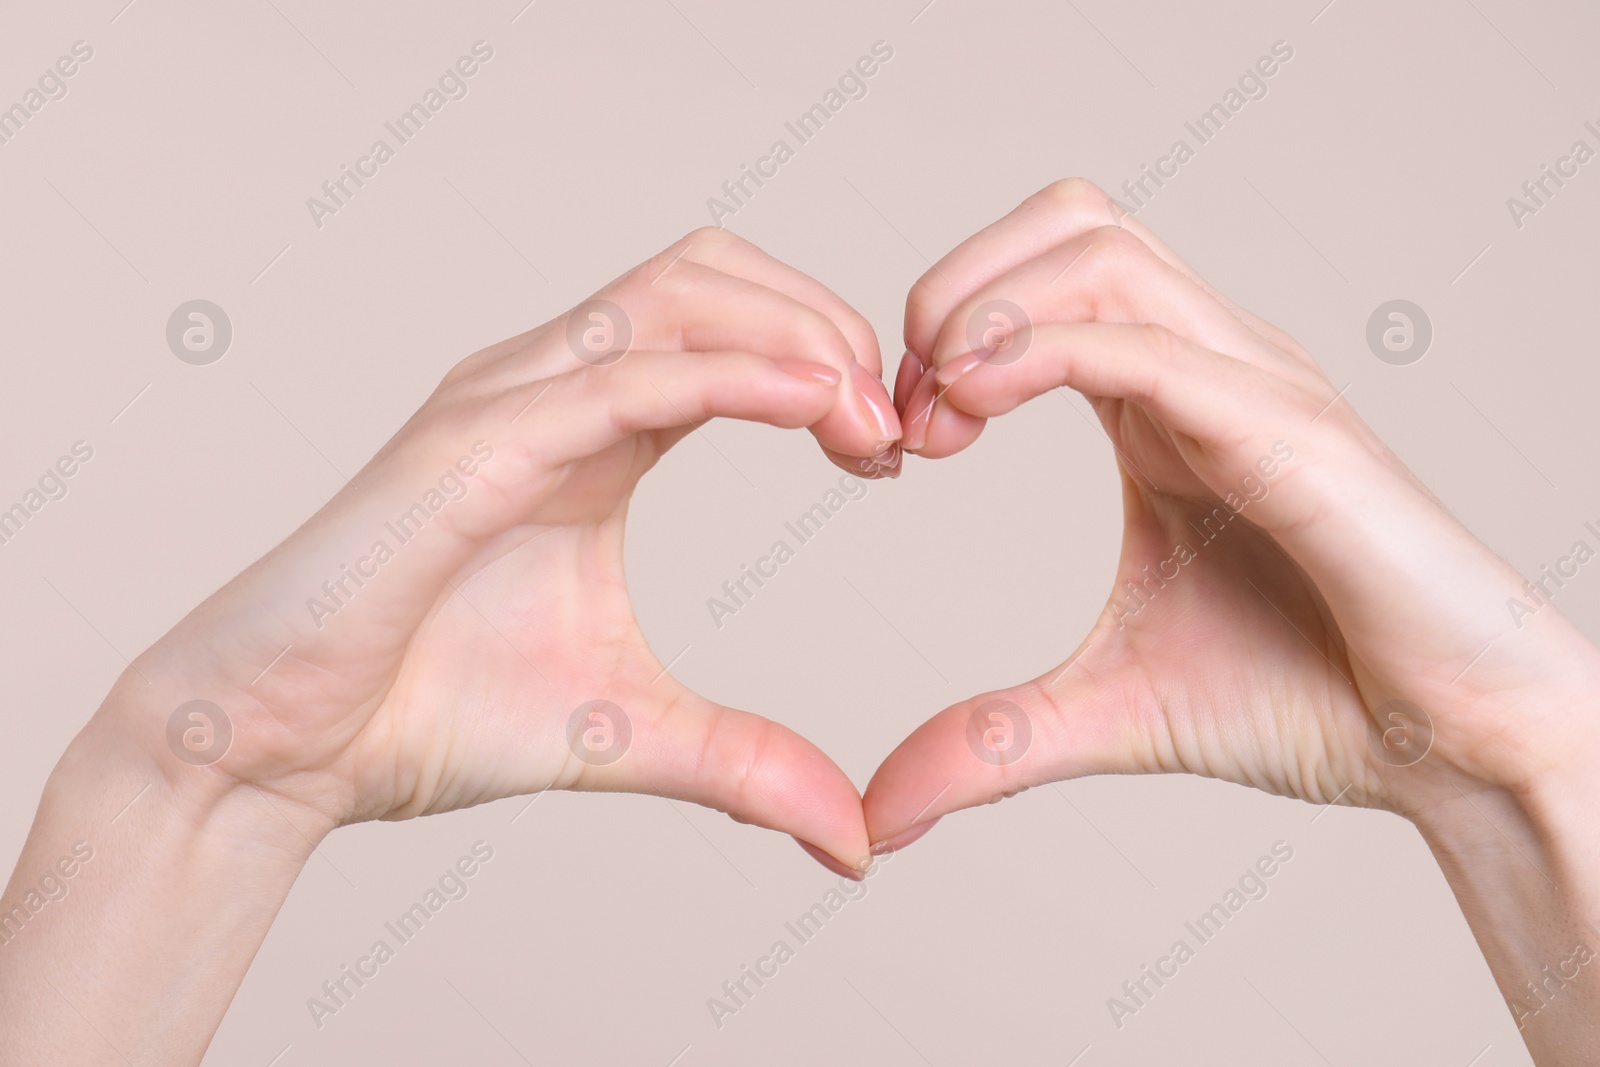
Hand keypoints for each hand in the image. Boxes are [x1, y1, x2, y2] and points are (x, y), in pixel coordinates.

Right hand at [110, 228, 899, 872]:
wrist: (283, 749)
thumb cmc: (429, 711)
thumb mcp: (633, 728)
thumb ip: (748, 763)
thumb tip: (855, 843)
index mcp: (590, 428)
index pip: (727, 325)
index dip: (824, 360)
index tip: (888, 452)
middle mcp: (547, 389)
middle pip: (711, 274)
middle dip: (824, 324)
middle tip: (893, 426)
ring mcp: (502, 403)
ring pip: (671, 294)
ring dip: (792, 335)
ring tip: (867, 418)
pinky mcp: (467, 448)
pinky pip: (615, 376)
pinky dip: (725, 375)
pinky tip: (812, 408)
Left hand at [866, 178, 1599, 856]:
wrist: (1458, 746)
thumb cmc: (1311, 697)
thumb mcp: (1109, 711)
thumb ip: (990, 741)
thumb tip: (883, 813)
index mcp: (1163, 403)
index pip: (1042, 275)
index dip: (944, 328)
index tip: (897, 439)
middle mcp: (1209, 367)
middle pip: (1066, 222)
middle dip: (953, 288)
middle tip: (908, 413)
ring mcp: (1257, 387)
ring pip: (1101, 250)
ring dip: (987, 308)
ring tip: (940, 410)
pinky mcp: (1293, 435)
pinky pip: (1150, 346)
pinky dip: (1043, 352)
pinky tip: (978, 406)